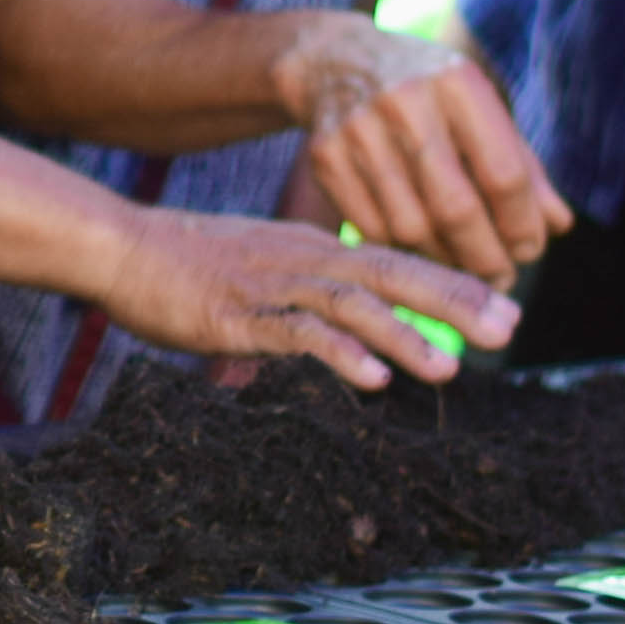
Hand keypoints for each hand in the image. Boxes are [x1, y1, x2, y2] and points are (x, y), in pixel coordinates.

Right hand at [87, 206, 518, 390]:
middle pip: (390, 275)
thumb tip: (349, 329)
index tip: (505, 311)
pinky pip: (296, 333)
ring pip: (350, 305)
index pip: (396, 262)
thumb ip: (307, 293)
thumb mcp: (261, 266)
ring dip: (402, 335)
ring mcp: (270, 286)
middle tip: (507, 331)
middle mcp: (302, 261)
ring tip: (448, 368)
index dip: (453, 285)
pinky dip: (337, 353)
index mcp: (312, 249)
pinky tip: (370, 378)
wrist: (118, 245)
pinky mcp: (236, 314)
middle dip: (452, 304)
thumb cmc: (185, 261)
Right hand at [265, 19, 570, 287]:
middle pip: (456, 207)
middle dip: (486, 256)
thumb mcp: (478, 110)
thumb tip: (558, 226)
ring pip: (410, 227)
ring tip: (464, 268)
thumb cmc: (428, 93)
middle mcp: (405, 102)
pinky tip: (421, 251)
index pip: (504, 174)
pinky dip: (402, 250)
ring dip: (445, 261)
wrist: (333, 61)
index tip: (531, 251)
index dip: (523, 224)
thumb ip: (521, 165)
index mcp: (457, 84)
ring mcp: (358, 130)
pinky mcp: (324, 156)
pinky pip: (370, 228)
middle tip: (501, 278)